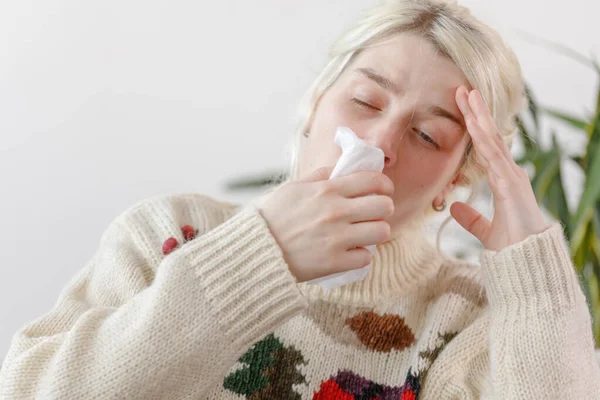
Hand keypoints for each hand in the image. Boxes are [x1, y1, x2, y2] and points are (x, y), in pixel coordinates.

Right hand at [258, 167, 394, 281]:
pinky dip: (360, 256)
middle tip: (373, 214)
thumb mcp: (292, 188)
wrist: (254, 250)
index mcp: (327, 190)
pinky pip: (366, 257)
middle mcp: (336, 212)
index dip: (384, 185)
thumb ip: (319, 177)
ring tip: (364, 234)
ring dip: (376, 233)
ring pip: (382, 231)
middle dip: (383, 209)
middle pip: (384, 206)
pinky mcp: (334, 262)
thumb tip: (340, 170)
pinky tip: (350, 252)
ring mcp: (337, 238)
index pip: (373, 180)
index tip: (383, 191)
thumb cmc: (272, 217)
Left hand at [450, 86, 549, 251]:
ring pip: (492, 140)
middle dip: (476, 113)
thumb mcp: (484, 230)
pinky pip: (495, 157)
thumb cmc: (512, 247)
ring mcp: (512, 177)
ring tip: (468, 95)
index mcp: (503, 181)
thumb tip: (453, 207)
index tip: (462, 109)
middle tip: (463, 90)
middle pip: (489, 137)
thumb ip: (470, 218)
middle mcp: (509, 174)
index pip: (485, 148)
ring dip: (479, 117)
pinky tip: (475, 124)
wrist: (528, 261)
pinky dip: (485, 140)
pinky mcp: (511, 185)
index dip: (474, 128)